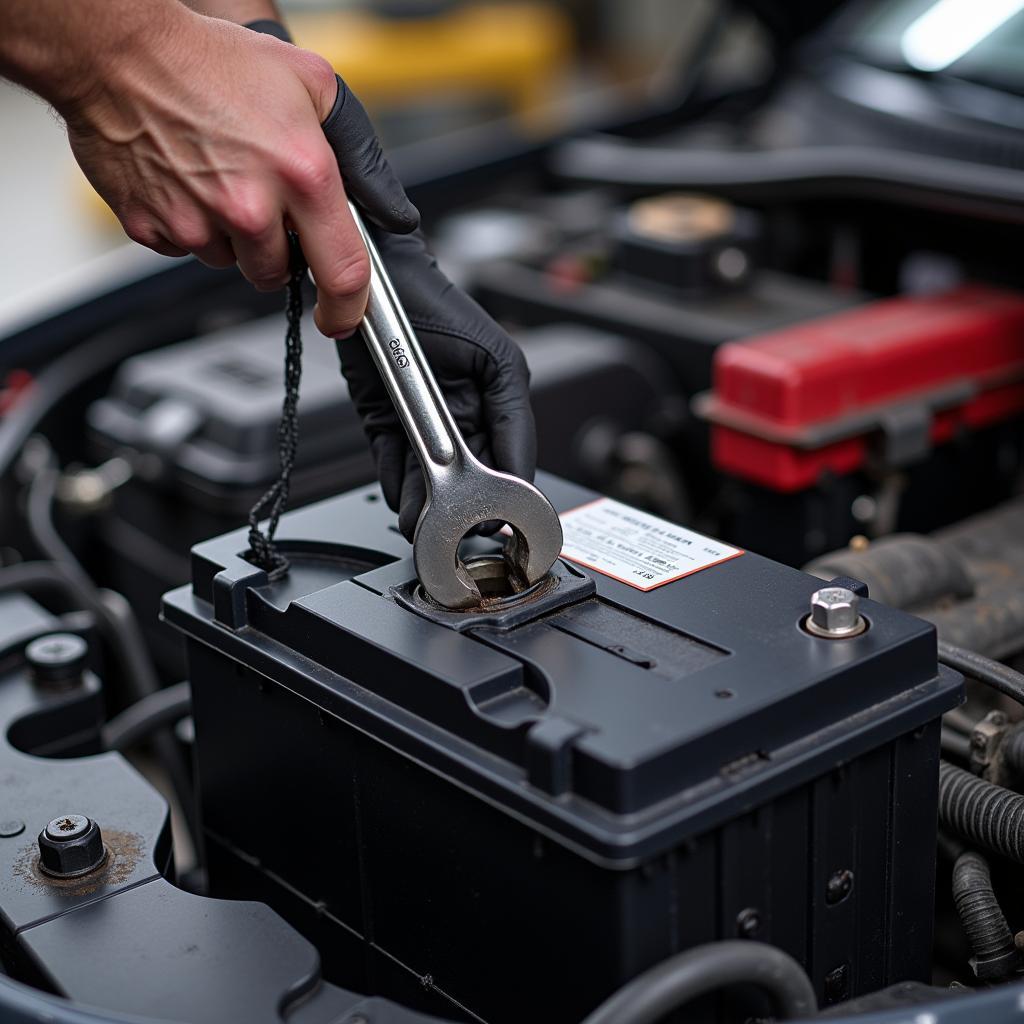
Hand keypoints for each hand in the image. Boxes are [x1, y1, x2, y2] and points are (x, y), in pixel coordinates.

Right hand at [59, 5, 416, 336]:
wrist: (117, 50)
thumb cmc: (210, 61)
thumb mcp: (313, 86)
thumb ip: (359, 154)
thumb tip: (389, 210)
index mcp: (301, 174)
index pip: (343, 273)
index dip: (348, 308)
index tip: (343, 316)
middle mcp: (250, 207)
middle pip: (279, 274)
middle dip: (279, 250)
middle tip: (262, 197)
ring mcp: (197, 223)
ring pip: (232, 262)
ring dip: (232, 236)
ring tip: (219, 177)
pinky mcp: (152, 228)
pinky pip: (185, 250)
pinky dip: (190, 225)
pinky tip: (186, 181)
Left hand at [337, 228, 536, 539]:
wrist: (376, 280)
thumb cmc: (435, 301)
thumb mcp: (496, 361)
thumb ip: (512, 420)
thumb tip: (516, 471)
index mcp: (500, 398)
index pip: (512, 461)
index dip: (507, 494)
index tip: (500, 519)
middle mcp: (463, 413)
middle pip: (467, 476)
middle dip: (461, 504)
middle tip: (456, 525)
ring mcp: (423, 420)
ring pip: (428, 478)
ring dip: (425, 503)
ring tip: (423, 522)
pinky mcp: (385, 421)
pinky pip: (393, 464)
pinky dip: (397, 485)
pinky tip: (404, 502)